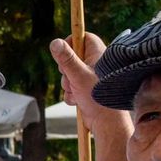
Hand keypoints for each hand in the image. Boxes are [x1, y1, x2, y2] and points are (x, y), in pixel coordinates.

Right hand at [50, 33, 130, 160]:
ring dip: (68, 85)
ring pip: (70, 74)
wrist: (106, 123)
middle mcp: (96, 64)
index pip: (83, 37)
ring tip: (77, 93)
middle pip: (72, 57)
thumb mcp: (78, 76)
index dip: (71, 42)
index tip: (63, 52)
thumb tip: (54, 42)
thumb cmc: (98, 98)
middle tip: (71, 78)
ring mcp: (91, 77)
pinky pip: (72, 87)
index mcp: (99, 54)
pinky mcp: (87, 90)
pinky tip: (77, 101)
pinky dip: (71, 94)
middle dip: (66, 70)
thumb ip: (66, 59)